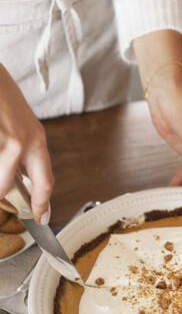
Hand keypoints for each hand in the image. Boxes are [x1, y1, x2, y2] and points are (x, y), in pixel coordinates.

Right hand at [0, 64, 53, 223]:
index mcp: (35, 140)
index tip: (41, 218)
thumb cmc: (1, 95)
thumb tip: (20, 178)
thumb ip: (23, 150)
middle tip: (0, 195)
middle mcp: (19, 143)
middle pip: (6, 187)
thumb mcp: (22, 123)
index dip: (43, 204)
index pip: (46, 181)